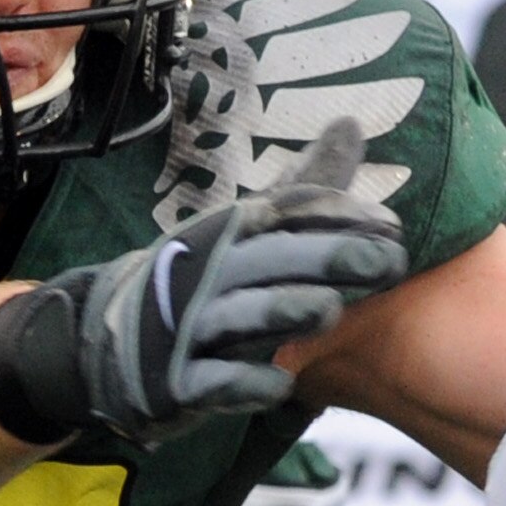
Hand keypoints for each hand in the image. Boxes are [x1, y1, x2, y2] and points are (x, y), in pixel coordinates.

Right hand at [0, 119, 410, 444]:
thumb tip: (351, 122)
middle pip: (269, 257)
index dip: (337, 214)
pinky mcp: (180, 380)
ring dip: (284, 309)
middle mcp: (210, 271)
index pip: (285, 212)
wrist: (114, 339)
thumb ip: (305, 186)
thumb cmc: (205, 276)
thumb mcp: (249, 226)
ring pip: (241, 314)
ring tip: (327, 311)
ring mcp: (191, 325)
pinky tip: (281, 382)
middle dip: (328, 257)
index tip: (391, 225)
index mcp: (230, 230)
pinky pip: (213, 380)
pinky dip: (244, 380)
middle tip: (389, 263)